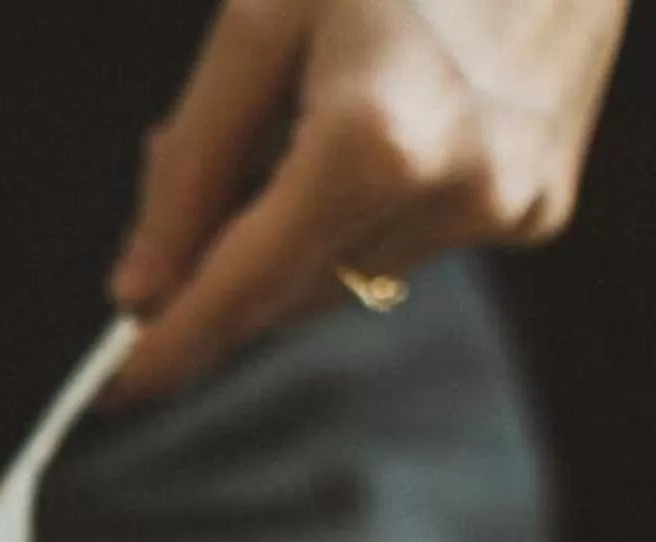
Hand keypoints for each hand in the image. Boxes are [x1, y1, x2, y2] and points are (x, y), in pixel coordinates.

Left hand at [110, 0, 627, 398]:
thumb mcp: (263, 19)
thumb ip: (195, 165)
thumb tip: (138, 294)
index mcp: (377, 141)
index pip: (241, 288)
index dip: (169, 346)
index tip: (111, 390)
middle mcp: (456, 190)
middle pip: (286, 293)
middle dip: (219, 263)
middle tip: (182, 179)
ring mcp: (510, 204)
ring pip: (345, 276)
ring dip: (293, 231)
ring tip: (300, 113)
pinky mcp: (544, 203)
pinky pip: (412, 244)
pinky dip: (366, 211)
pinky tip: (379, 118)